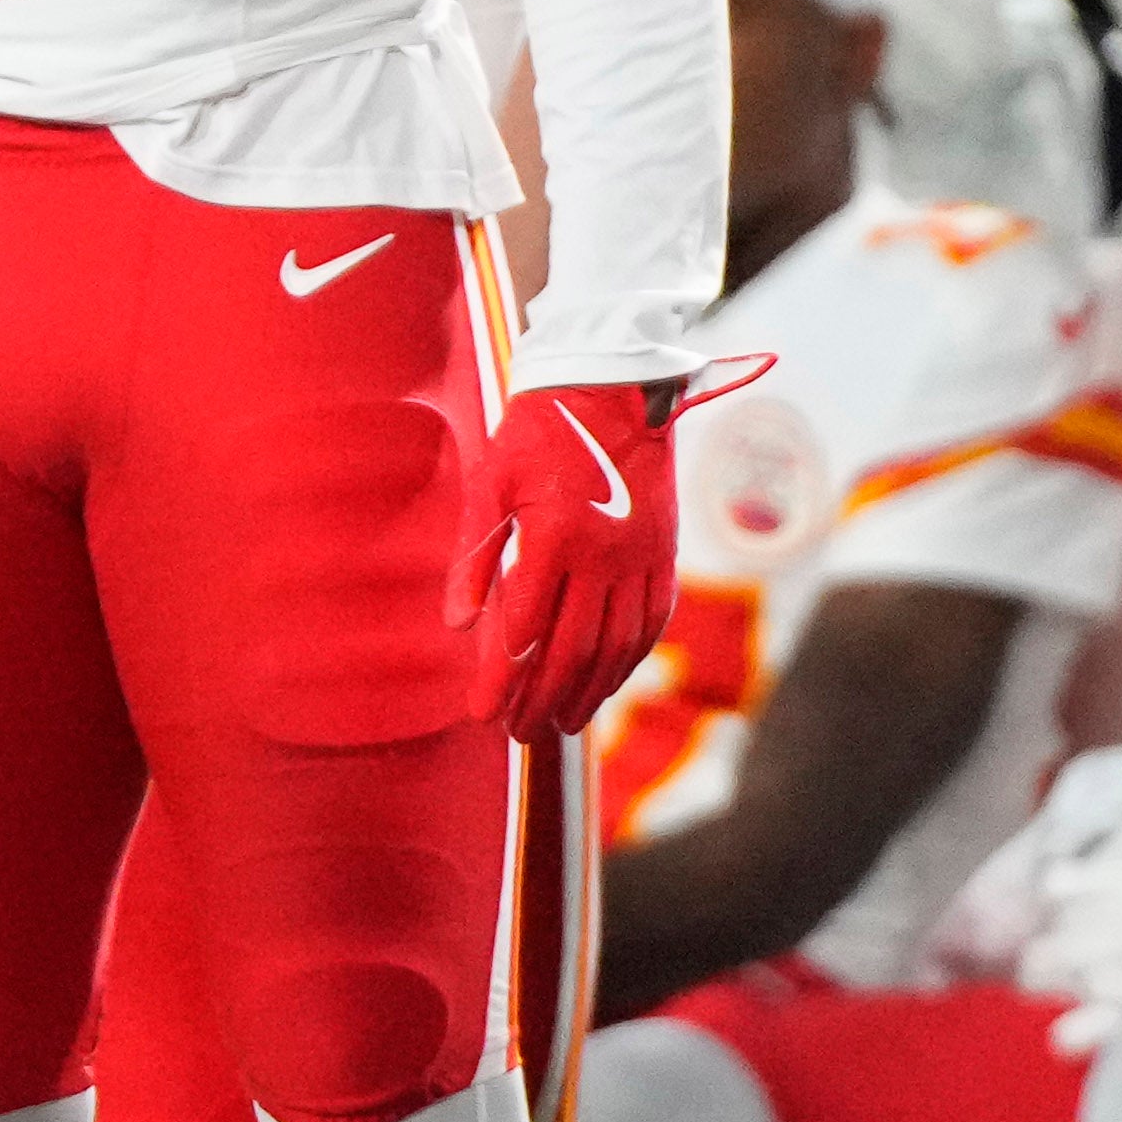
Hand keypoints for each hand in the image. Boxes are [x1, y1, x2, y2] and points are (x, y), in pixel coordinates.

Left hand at [452, 376, 682, 744]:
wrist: (613, 387)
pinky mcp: (664, 554)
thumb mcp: (490, 483)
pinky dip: (628, 661)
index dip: (502, 679)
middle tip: (519, 734)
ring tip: (562, 724)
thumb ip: (474, 556)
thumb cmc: (538, 431)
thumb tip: (458, 625)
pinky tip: (608, 682)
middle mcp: (605, 555)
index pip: (525, 629)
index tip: (482, 714)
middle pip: (573, 650)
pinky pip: (650, 622)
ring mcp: (641, 558)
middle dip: (542, 699)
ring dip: (589, 692)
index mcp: (556, 537)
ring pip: (616, 645)